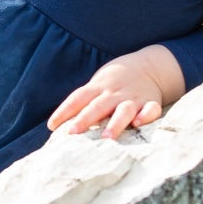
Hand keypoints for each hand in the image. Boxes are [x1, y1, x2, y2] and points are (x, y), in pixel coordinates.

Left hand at [47, 45, 185, 139]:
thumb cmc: (115, 81)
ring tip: (107, 138)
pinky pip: (150, 109)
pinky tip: (139, 123)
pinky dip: (146, 115)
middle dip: (85, 119)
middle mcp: (114, 93)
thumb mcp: (97, 84)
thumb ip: (84, 103)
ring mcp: (133, 98)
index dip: (64, 111)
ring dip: (115, 123)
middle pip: (97, 106)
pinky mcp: (150, 103)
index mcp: (98, 87)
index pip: (77, 98)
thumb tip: (60, 125)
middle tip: (73, 133)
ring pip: (123, 111)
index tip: (52, 126)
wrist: (149, 65)